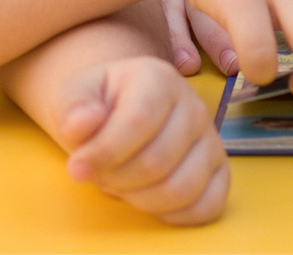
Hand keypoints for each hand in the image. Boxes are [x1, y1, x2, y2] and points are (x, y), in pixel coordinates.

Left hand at [50, 56, 228, 223]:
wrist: (121, 108)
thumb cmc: (97, 105)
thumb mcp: (73, 96)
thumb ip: (72, 108)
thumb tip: (80, 125)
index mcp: (159, 79)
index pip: (139, 121)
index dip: (104, 152)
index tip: (76, 168)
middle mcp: (193, 106)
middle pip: (157, 161)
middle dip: (117, 179)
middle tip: (100, 174)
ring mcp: (211, 139)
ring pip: (182, 188)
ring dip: (140, 199)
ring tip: (122, 185)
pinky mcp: (219, 169)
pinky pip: (208, 205)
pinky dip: (174, 214)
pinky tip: (148, 200)